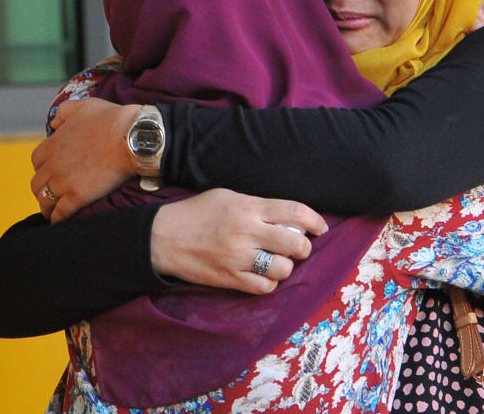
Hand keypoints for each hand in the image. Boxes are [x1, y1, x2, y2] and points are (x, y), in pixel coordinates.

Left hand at [31, 98, 141, 221]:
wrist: (131, 138)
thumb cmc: (112, 120)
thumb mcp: (84, 105)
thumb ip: (64, 112)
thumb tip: (55, 123)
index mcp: (53, 144)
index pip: (36, 160)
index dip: (43, 167)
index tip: (51, 171)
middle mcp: (54, 164)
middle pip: (37, 183)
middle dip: (42, 189)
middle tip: (51, 193)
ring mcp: (64, 182)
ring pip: (45, 200)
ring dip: (47, 206)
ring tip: (53, 212)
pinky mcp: (77, 196)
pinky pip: (60, 213)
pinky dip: (57, 218)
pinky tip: (60, 221)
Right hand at [150, 188, 328, 294]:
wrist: (163, 237)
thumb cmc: (197, 212)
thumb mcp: (228, 196)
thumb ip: (258, 205)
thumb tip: (287, 215)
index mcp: (249, 207)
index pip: (294, 212)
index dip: (314, 221)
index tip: (320, 228)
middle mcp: (247, 232)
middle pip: (295, 245)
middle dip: (304, 248)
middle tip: (299, 247)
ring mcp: (238, 258)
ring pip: (283, 269)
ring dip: (286, 266)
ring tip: (278, 261)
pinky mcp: (229, 279)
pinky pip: (264, 286)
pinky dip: (269, 282)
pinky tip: (264, 274)